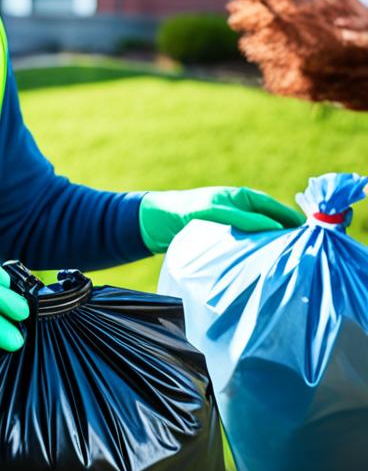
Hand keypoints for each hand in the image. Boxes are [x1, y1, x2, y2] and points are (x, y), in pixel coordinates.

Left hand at [139, 186, 303, 252]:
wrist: (157, 222)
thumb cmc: (186, 209)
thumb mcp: (215, 211)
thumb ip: (243, 219)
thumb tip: (275, 229)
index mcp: (247, 198)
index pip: (281, 212)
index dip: (296, 225)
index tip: (312, 242)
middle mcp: (246, 212)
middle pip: (276, 228)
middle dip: (289, 242)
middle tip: (302, 260)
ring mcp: (239, 228)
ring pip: (264, 241)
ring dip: (272, 252)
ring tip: (285, 268)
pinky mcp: (229, 244)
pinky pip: (250, 251)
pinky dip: (257, 259)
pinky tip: (262, 271)